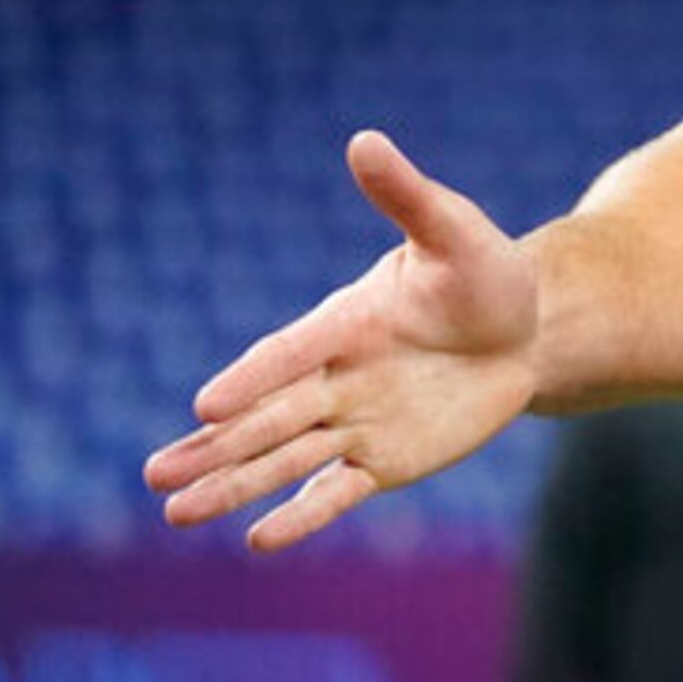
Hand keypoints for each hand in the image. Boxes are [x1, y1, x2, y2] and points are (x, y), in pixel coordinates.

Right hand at [144, 131, 542, 549]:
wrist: (528, 329)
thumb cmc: (485, 273)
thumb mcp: (453, 232)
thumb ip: (406, 197)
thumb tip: (365, 140)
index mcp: (343, 324)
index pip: (288, 356)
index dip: (252, 380)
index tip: (207, 406)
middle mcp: (336, 379)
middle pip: (267, 419)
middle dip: (214, 449)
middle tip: (154, 477)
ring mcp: (356, 423)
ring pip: (284, 461)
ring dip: (233, 487)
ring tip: (174, 515)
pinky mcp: (385, 460)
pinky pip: (337, 492)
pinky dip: (303, 516)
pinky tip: (258, 540)